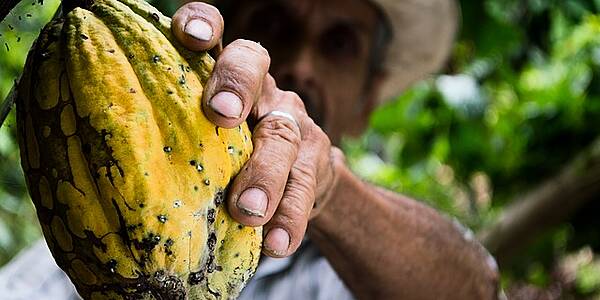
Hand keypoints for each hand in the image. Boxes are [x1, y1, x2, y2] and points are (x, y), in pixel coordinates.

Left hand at [172, 3, 341, 257]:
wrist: (297, 180)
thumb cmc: (228, 158)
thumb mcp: (201, 139)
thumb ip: (174, 135)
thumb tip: (105, 164)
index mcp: (223, 76)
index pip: (215, 34)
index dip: (204, 24)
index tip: (190, 36)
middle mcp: (260, 89)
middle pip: (253, 66)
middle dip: (236, 85)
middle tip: (221, 114)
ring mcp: (292, 122)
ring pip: (282, 135)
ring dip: (265, 173)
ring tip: (247, 211)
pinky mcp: (316, 161)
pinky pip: (305, 186)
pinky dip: (290, 216)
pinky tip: (276, 243)